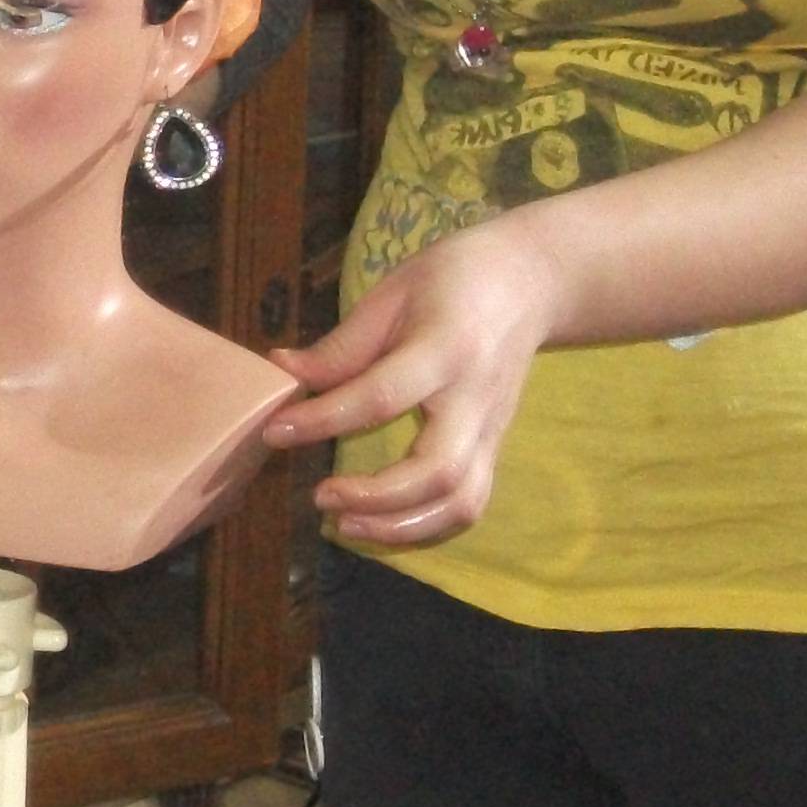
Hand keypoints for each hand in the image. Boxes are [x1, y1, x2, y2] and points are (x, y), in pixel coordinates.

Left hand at [259, 221, 568, 546]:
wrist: (532, 283)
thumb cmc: (455, 279)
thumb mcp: (393, 293)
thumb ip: (342, 345)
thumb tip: (281, 371)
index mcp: (445, 350)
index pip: (381, 396)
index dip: (323, 419)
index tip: (274, 431)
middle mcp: (474, 399)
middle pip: (436, 471)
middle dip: (374, 497)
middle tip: (320, 495)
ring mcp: (491, 430)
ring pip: (461, 502)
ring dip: (402, 527)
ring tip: (346, 524)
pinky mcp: (495, 448)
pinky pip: (469, 503)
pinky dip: (426, 525)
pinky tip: (382, 523)